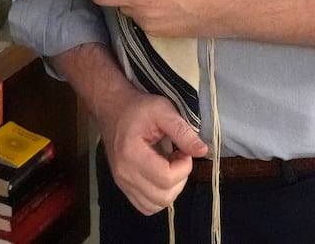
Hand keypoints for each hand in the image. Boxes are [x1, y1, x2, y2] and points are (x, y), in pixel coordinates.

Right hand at [98, 88, 207, 214]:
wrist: (112, 109)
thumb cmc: (138, 108)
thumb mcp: (162, 109)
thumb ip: (183, 131)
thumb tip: (202, 151)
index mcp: (131, 154)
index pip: (166, 178)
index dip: (183, 167)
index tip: (183, 150)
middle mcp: (124, 174)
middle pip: (163, 197)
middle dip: (179, 180)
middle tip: (178, 158)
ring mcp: (122, 183)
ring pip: (155, 205)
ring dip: (170, 190)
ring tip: (170, 167)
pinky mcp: (123, 187)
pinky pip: (146, 206)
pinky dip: (159, 196)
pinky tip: (161, 176)